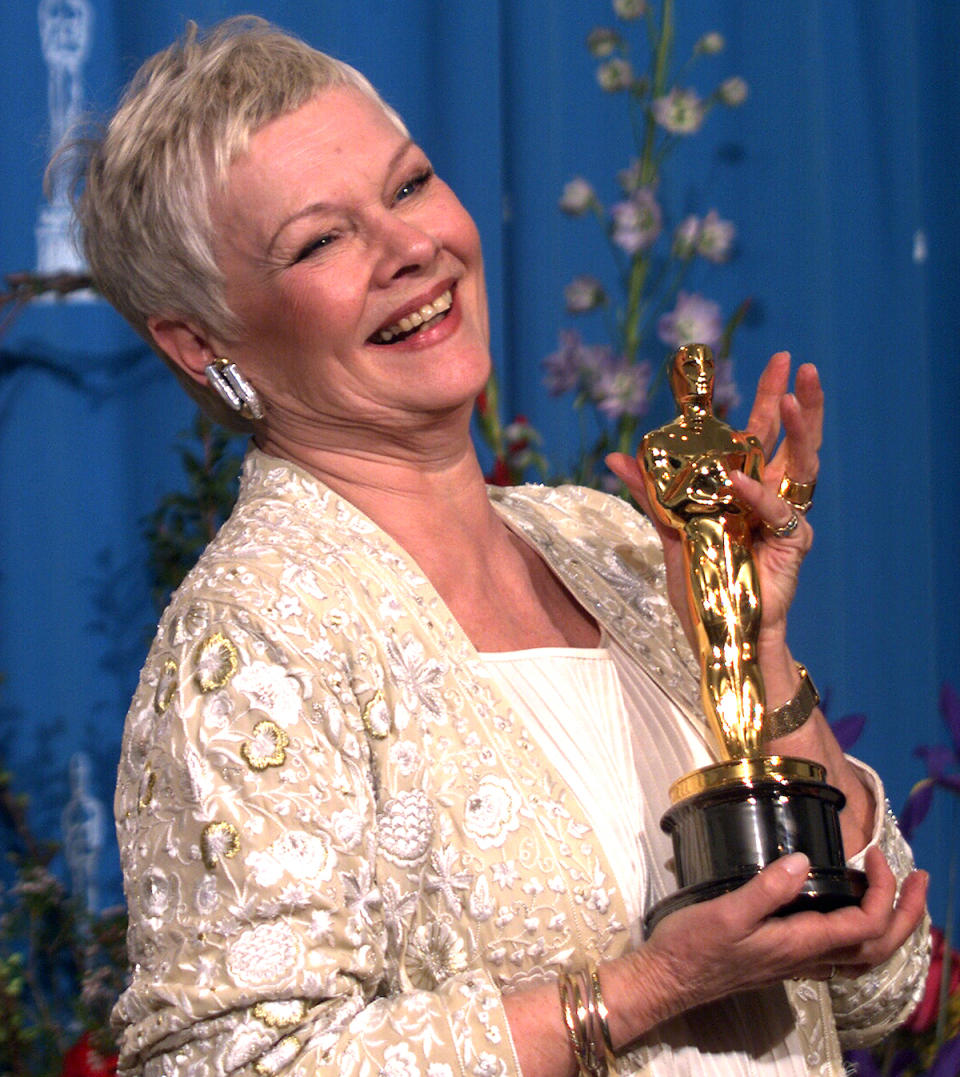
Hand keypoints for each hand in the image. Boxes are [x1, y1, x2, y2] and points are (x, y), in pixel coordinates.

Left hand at [606, 352, 820, 645]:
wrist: (718, 631)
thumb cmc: (699, 585)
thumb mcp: (668, 532)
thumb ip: (650, 493)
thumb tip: (615, 456)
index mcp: (741, 486)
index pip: (753, 434)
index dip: (761, 398)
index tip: (771, 359)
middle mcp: (766, 494)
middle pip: (785, 438)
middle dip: (792, 399)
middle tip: (795, 362)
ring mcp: (782, 516)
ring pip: (801, 462)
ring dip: (799, 428)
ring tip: (793, 396)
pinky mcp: (792, 542)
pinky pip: (776, 511)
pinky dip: (756, 495)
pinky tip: (738, 479)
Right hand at [614, 848, 927, 1035]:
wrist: (668, 980)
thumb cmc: (693, 945)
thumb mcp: (726, 912)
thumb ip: (766, 889)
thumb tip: (804, 860)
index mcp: (800, 944)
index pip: (866, 925)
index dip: (882, 892)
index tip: (872, 855)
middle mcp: (808, 958)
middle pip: (878, 946)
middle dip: (908, 914)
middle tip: (918, 877)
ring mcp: (798, 962)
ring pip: (863, 953)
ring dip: (891, 926)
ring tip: (898, 894)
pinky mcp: (785, 958)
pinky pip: (842, 952)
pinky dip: (862, 932)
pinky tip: (848, 910)